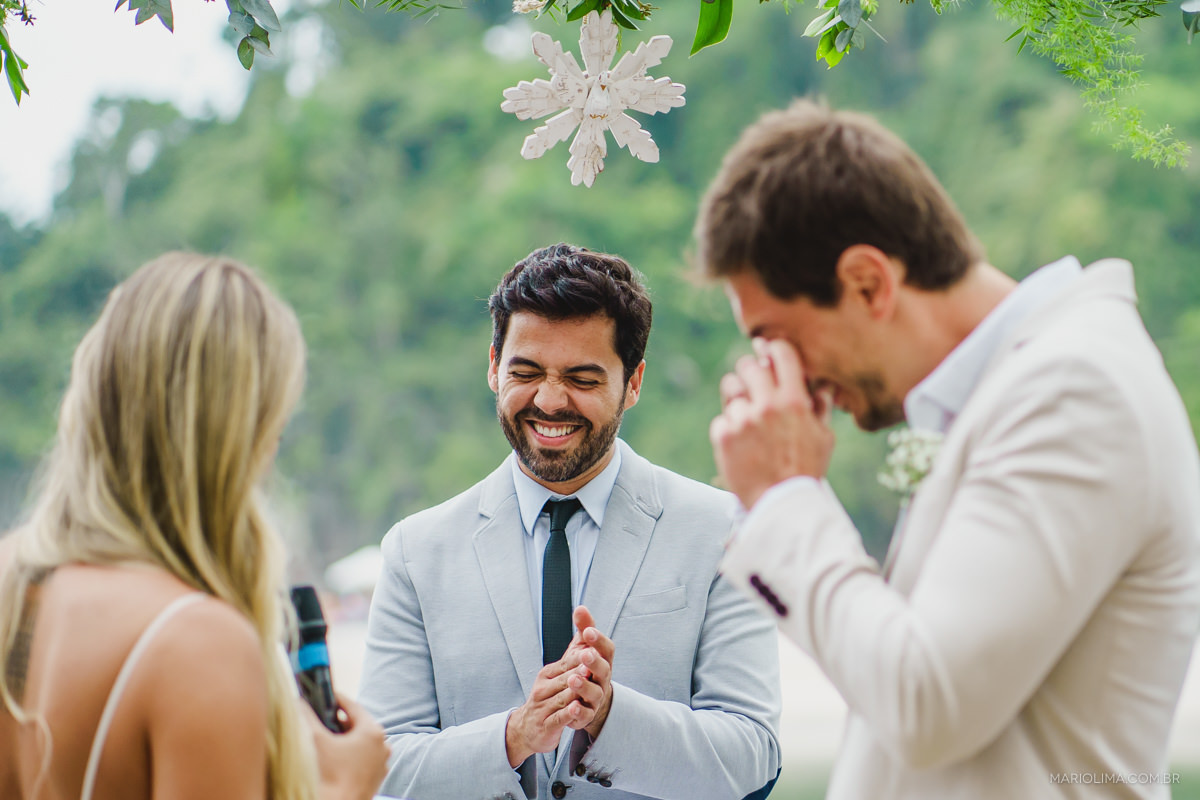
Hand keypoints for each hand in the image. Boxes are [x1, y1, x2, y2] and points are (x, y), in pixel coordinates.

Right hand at [307, 693, 389, 799]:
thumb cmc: (331, 775)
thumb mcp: (317, 740)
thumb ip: (307, 717)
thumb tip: (299, 701)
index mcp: (373, 731)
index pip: (353, 706)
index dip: (337, 699)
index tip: (326, 695)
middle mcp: (382, 745)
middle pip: (358, 724)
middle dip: (339, 720)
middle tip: (323, 717)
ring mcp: (381, 762)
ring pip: (362, 742)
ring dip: (345, 738)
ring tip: (328, 737)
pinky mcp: (376, 777)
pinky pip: (364, 757)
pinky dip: (352, 753)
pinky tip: (336, 756)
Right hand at [505, 649, 595, 766]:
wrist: (526, 729)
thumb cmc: (546, 701)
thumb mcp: (554, 679)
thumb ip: (570, 661)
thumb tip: (585, 637)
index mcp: (547, 675)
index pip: (565, 664)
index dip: (580, 657)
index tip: (594, 649)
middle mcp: (543, 689)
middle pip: (565, 679)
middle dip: (580, 671)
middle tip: (593, 661)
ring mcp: (544, 708)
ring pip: (563, 697)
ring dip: (576, 689)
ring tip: (587, 680)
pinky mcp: (547, 726)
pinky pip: (559, 718)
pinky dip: (568, 713)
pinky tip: (576, 708)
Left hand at [563, 606, 613, 739]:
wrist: (590, 700)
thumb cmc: (588, 669)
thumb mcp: (585, 647)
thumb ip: (584, 628)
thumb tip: (580, 608)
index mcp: (603, 661)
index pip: (606, 649)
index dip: (599, 640)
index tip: (588, 631)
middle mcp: (602, 679)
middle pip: (603, 670)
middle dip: (595, 662)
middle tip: (585, 653)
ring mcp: (596, 698)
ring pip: (594, 692)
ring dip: (585, 685)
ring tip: (573, 678)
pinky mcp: (587, 715)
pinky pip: (585, 715)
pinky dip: (579, 711)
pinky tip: (572, 706)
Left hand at [710, 338, 834, 508]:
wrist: (781, 503)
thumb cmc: (806, 471)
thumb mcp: (823, 438)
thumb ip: (820, 408)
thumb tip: (822, 386)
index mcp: (794, 401)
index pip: (781, 354)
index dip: (774, 349)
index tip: (769, 352)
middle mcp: (767, 405)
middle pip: (749, 365)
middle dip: (750, 370)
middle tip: (752, 382)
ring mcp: (743, 419)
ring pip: (730, 388)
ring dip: (736, 396)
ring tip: (744, 412)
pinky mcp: (723, 435)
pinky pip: (721, 418)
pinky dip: (729, 428)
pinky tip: (740, 443)